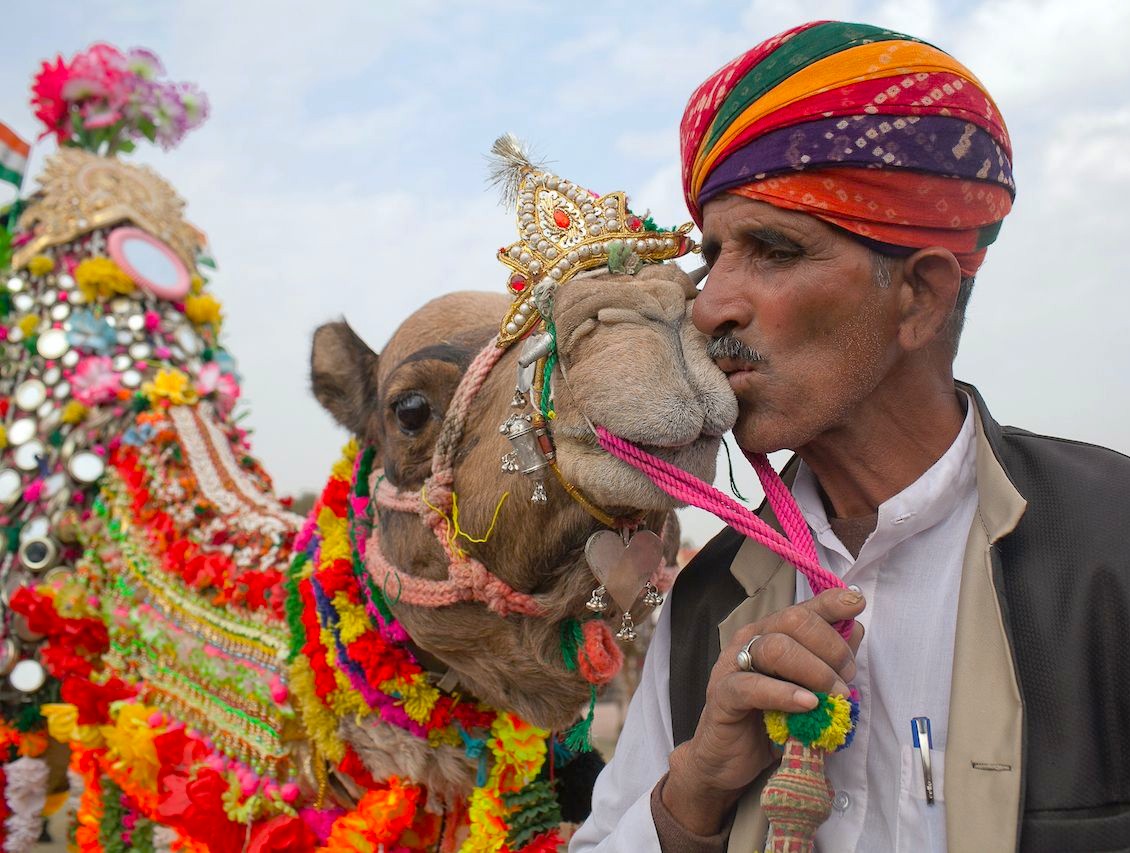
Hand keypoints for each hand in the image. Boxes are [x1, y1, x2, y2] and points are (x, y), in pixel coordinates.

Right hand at [661, 588, 864, 834]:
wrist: (727, 759)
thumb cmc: (769, 721)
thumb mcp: (807, 691)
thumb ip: (829, 661)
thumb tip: (856, 632)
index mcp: (771, 633)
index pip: (803, 608)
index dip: (831, 603)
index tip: (857, 604)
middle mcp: (750, 640)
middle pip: (793, 620)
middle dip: (831, 647)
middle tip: (847, 679)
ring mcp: (733, 666)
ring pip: (776, 648)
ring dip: (815, 671)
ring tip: (834, 697)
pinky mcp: (723, 696)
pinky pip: (752, 687)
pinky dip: (784, 694)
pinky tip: (808, 705)